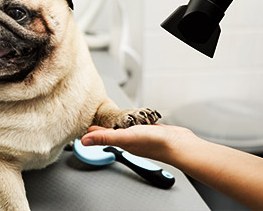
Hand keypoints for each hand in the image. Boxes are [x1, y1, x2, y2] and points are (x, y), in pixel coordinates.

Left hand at [81, 124, 197, 164]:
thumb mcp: (126, 136)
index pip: (102, 136)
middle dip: (102, 127)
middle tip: (93, 121)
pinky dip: (131, 122)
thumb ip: (105, 137)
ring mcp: (140, 135)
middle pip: (112, 132)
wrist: (179, 144)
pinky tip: (132, 119)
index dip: (93, 131)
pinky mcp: (150, 130)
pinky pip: (137, 125)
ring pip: (124, 129)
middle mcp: (129, 139)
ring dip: (116, 124)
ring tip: (108, 119)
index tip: (83, 126)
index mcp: (121, 141)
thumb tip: (84, 140)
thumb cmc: (155, 142)